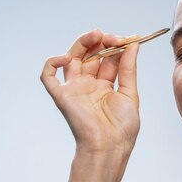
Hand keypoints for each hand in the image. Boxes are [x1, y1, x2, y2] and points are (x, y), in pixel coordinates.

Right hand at [40, 29, 140, 154]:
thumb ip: (129, 69)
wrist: (109, 146)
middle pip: (90, 55)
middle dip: (101, 42)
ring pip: (71, 58)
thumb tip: (133, 45)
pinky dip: (52, 62)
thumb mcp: (130, 94)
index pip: (108, 59)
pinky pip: (48, 76)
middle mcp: (89, 85)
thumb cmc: (122, 127)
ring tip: (97, 34)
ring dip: (82, 43)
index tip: (129, 38)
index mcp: (105, 86)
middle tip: (112, 37)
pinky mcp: (62, 95)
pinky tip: (67, 56)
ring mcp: (75, 88)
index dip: (117, 47)